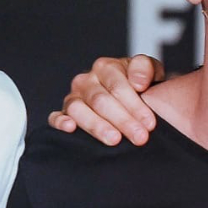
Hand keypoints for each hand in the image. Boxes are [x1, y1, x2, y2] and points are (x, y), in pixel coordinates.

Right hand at [47, 55, 163, 145]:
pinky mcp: (64, 113)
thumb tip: (137, 83)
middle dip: (122, 120)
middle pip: (100, 100)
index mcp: (106, 67)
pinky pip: (55, 117)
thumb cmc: (142, 85)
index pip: (117, 86)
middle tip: (140, 137)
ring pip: (78, 109)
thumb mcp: (151, 71)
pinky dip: (60, 122)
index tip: (149, 123)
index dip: (135, 105)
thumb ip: (145, 69)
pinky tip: (71, 128)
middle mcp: (86, 80)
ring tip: (114, 140)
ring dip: (97, 126)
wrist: (137, 96)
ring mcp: (73, 97)